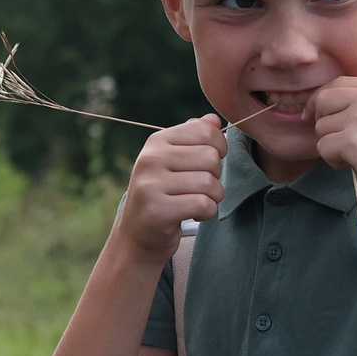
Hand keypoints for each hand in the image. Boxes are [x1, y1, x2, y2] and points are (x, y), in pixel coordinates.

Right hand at [110, 114, 226, 262]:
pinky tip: (193, 214)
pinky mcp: (157, 211)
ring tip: (197, 202)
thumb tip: (214, 120)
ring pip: (209, 183)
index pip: (206, 131)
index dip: (219, 148)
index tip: (208, 165)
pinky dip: (207, 213)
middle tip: (200, 188)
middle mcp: (151, 159)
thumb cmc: (162, 194)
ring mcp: (151, 185)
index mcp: (157, 141)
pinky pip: (203, 204)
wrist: (137, 235)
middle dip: (216, 176)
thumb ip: (194, 138)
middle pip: (211, 157)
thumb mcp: (174, 161)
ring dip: (213, 197)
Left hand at [308, 78, 356, 221]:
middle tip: (336, 143)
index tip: (314, 116)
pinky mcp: (354, 140)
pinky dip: (334, 162)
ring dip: (332, 146)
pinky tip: (356, 167)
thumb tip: (323, 107)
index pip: (340, 83)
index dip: (323, 101)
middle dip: (322, 122)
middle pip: (324, 99)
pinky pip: (323, 147)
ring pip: (321, 126)